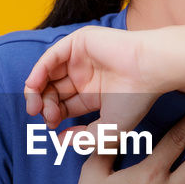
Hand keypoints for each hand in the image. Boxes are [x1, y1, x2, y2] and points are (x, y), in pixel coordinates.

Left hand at [24, 25, 164, 136]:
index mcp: (94, 94)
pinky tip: (34, 87)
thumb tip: (59, 140)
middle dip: (45, 107)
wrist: (150, 70)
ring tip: (36, 107)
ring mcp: (80, 59)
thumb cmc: (136, 99)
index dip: (54, 117)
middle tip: (47, 118)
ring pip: (48, 75)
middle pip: (54, 92)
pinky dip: (38, 72)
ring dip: (37, 92)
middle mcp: (85, 76)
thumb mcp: (108, 130)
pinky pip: (50, 57)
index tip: (53, 128)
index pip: (65, 106)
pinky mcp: (78, 43)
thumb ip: (84, 138)